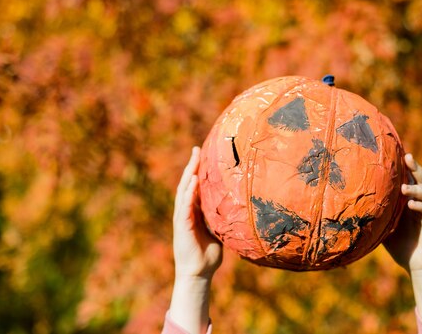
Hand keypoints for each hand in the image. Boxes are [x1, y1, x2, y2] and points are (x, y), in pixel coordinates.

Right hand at [169, 146, 221, 333]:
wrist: (199, 273)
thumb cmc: (209, 255)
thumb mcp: (219, 231)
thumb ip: (223, 219)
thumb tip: (240, 210)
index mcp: (194, 212)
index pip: (195, 187)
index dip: (198, 171)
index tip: (204, 155)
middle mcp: (186, 211)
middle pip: (187, 183)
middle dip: (191, 166)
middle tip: (197, 149)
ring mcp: (182, 217)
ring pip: (184, 190)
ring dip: (188, 174)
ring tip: (193, 158)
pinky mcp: (181, 225)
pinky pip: (184, 205)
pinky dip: (189, 192)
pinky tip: (193, 180)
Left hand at [383, 153, 421, 323]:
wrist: (421, 268)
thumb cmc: (403, 248)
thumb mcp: (385, 230)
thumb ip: (376, 218)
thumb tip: (353, 210)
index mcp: (410, 203)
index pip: (408, 181)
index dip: (405, 169)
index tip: (398, 154)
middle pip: (420, 181)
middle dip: (415, 169)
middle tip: (408, 157)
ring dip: (415, 189)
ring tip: (404, 187)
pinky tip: (412, 204)